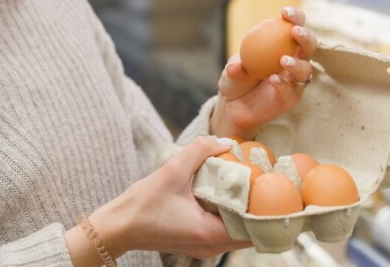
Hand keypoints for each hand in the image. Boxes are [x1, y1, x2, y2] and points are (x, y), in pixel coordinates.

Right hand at [72, 137, 250, 263]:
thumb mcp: (172, 171)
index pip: (253, 226)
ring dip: (244, 211)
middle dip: (258, 207)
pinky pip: (224, 231)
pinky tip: (226, 195)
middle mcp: (212, 247)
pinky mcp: (197, 243)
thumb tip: (225, 141)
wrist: (118, 227)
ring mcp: (205, 248)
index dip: (266, 208)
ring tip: (248, 186)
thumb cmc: (142, 204)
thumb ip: (200, 151)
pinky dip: (230, 215)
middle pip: (250, 230)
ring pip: (238, 232)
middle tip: (264, 181)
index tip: (272, 186)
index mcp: (210, 234)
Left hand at [210, 7, 317, 139]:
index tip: (284, 12)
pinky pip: (291, 91)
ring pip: (305, 70)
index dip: (295, 17)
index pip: (295, 27)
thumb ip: (236, 67)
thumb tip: (237, 66)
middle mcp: (294, 61)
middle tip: (295, 31)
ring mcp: (294, 81)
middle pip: (309, 47)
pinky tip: (273, 79)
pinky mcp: (291, 99)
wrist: (233, 106)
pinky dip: (283, 84)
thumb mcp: (231, 70)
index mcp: (282, 46)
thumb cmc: (235, 79)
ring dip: (297, 64)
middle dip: (306, 37)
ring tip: (283, 60)